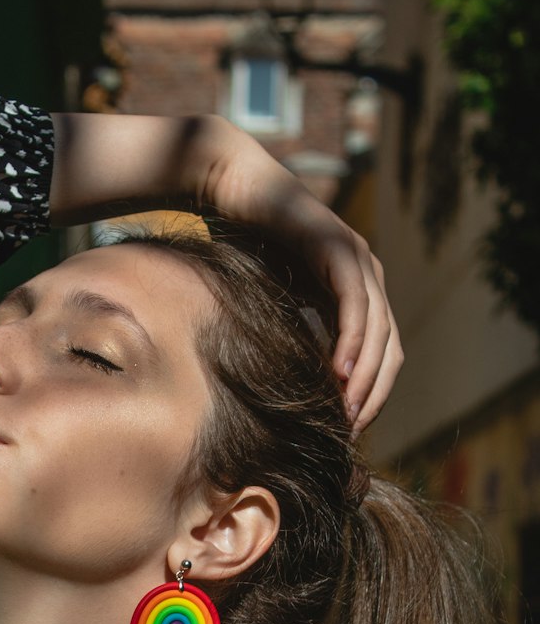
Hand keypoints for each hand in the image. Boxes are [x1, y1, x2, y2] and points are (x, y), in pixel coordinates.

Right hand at [197, 117, 400, 432]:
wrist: (233, 190)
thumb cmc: (246, 246)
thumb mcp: (275, 304)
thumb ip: (295, 336)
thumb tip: (295, 390)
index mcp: (358, 292)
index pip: (380, 355)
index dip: (370, 395)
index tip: (348, 431)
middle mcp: (368, 275)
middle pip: (389, 350)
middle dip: (373, 395)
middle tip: (351, 433)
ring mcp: (359, 258)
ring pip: (378, 331)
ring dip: (365, 377)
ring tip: (348, 414)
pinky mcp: (340, 248)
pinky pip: (356, 305)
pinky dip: (351, 343)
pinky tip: (339, 373)